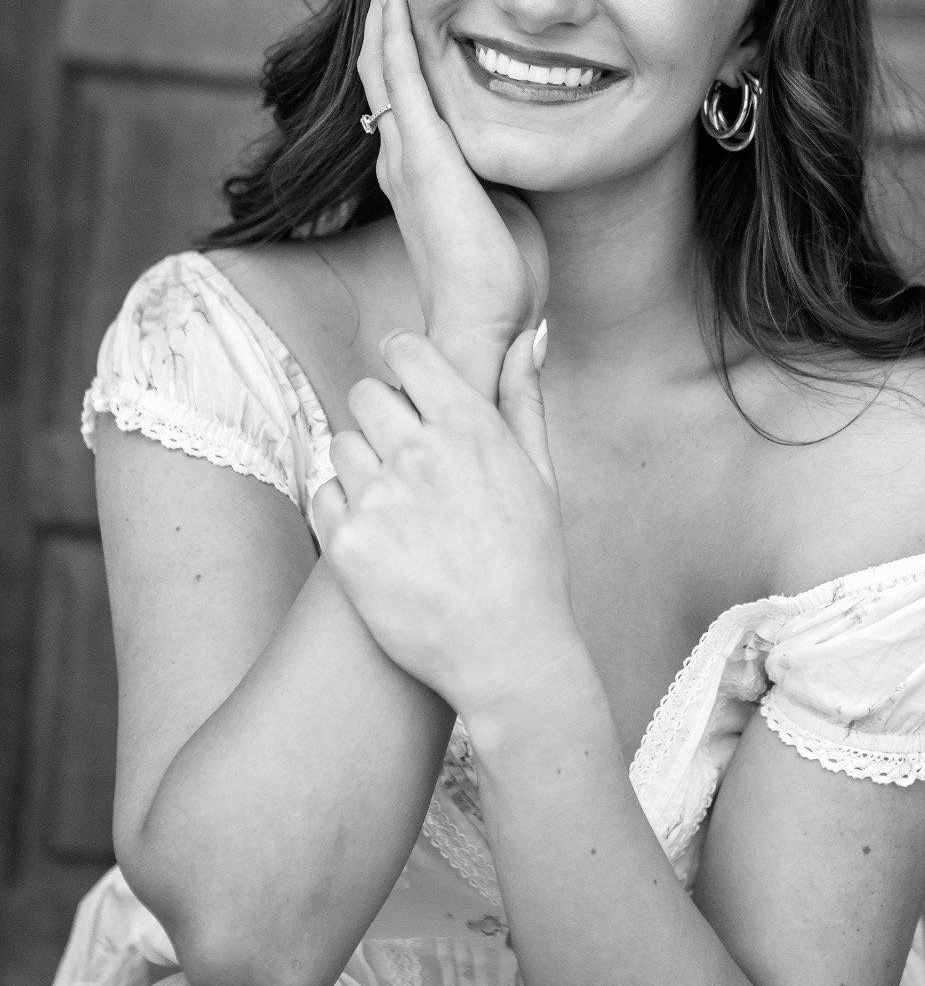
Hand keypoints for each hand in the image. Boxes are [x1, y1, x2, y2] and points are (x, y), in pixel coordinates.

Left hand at [313, 327, 580, 722]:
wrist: (506, 650)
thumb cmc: (531, 562)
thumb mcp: (540, 474)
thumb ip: (524, 399)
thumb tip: (527, 335)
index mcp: (469, 428)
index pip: (406, 352)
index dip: (402, 361)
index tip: (407, 382)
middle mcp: (420, 453)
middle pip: (365, 394)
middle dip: (381, 416)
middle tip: (405, 455)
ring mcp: (379, 498)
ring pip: (342, 445)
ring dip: (362, 466)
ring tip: (398, 506)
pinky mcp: (347, 544)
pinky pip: (323, 497)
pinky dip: (343, 512)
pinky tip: (380, 538)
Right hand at [359, 0, 548, 384]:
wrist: (483, 320)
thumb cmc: (501, 281)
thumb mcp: (503, 210)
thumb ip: (500, 176)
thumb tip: (524, 157)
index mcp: (419, 168)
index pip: (401, 90)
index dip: (399, 41)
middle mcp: (401, 154)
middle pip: (381, 66)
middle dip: (384, 9)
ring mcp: (405, 152)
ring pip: (382, 60)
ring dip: (384, 3)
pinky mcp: (421, 154)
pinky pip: (399, 75)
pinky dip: (393, 28)